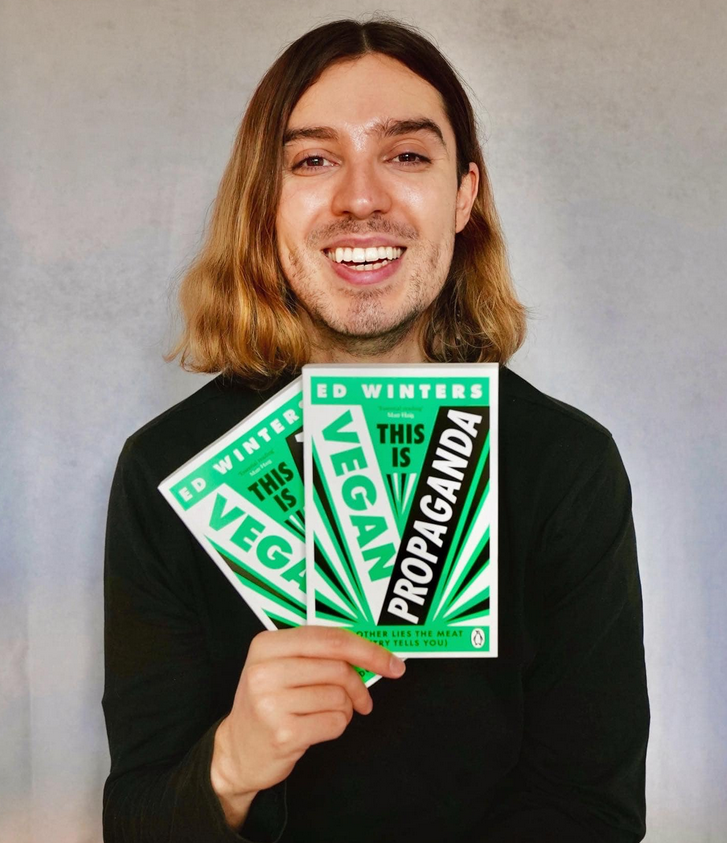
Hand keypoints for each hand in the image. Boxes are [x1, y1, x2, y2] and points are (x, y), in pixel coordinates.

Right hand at [210, 625, 405, 823]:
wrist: (236, 751)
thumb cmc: (269, 703)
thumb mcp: (281, 666)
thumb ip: (318, 653)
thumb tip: (373, 652)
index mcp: (267, 644)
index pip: (330, 638)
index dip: (367, 649)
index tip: (392, 662)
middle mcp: (265, 669)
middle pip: (338, 667)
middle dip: (359, 684)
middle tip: (362, 699)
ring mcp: (271, 702)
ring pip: (339, 696)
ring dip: (346, 708)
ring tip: (328, 714)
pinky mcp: (283, 733)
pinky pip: (335, 722)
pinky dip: (338, 725)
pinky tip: (319, 728)